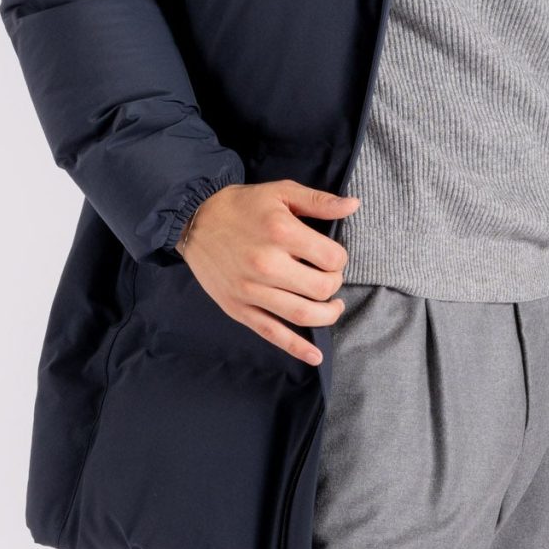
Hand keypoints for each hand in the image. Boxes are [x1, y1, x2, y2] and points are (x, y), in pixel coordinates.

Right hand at [176, 180, 358, 364]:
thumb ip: (319, 201)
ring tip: (332, 308)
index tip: (332, 257)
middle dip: (334, 285)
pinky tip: (315, 356)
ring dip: (327, 315)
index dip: (339, 259)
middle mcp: (267, 264)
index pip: (332, 259)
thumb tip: (354, 205)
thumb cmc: (241, 205)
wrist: (194, 220)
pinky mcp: (239, 308)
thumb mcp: (281, 192)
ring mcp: (251, 290)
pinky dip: (297, 348)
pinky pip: (272, 333)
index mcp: (281, 233)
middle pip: (321, 289)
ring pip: (303, 315)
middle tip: (329, 278)